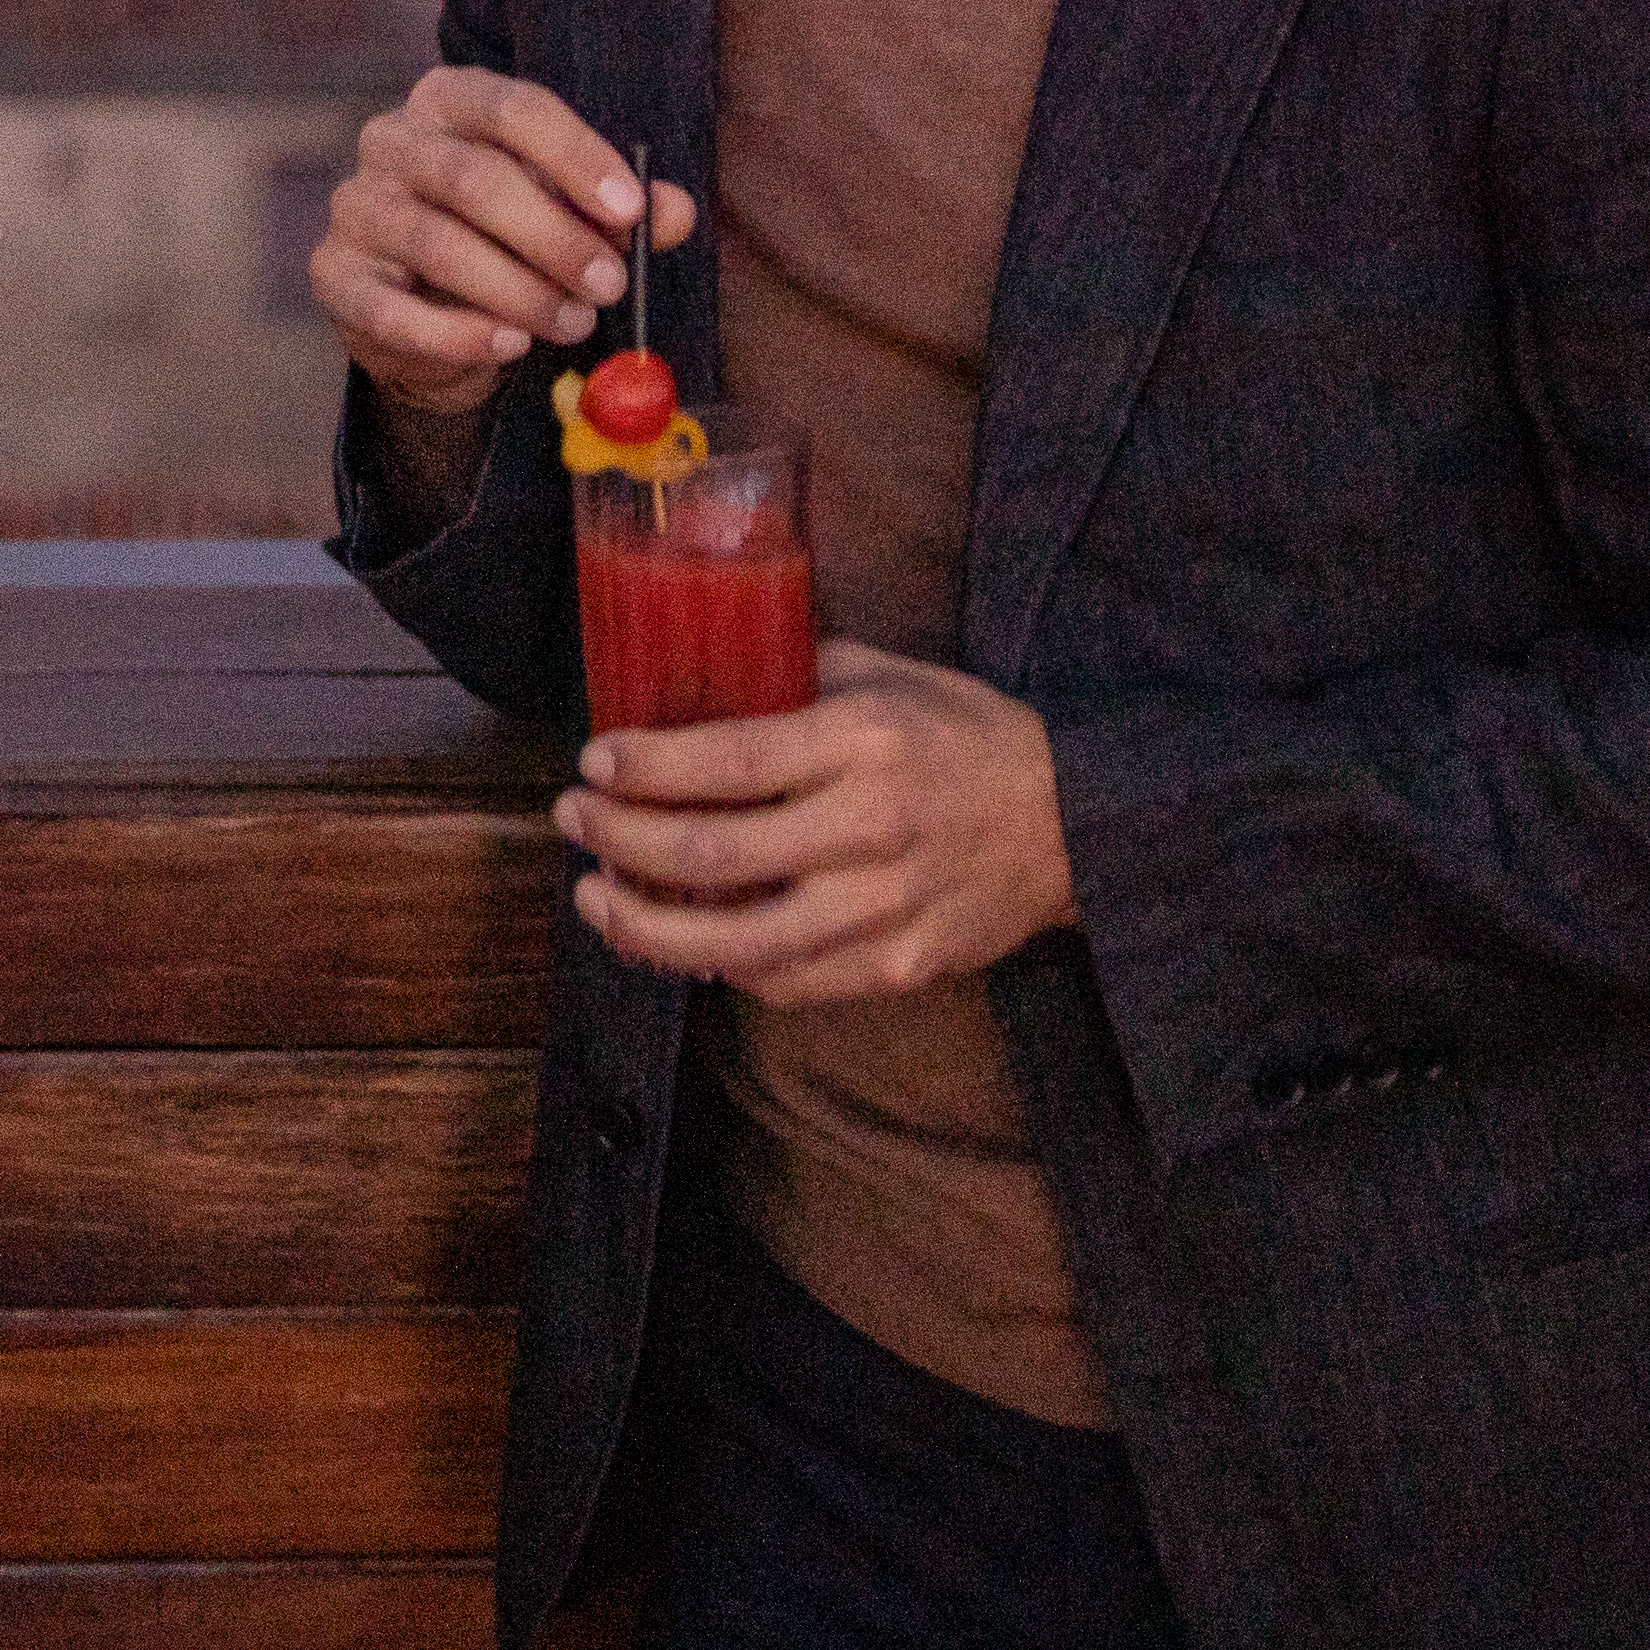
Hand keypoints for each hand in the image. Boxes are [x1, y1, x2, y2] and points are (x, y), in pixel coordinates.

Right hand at [311, 65, 694, 430]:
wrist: (429, 314)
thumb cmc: (505, 239)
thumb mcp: (568, 213)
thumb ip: (620, 213)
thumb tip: (675, 213)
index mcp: (447, 100)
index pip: (512, 107)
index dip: (575, 155)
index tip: (632, 209)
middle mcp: (390, 140)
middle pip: (473, 179)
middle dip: (554, 237)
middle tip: (610, 285)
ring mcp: (354, 206)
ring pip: (438, 245)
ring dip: (519, 291)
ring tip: (575, 323)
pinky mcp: (333, 275)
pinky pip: (394, 310)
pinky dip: (461, 334)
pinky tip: (512, 345)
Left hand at [556, 645, 1072, 1005]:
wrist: (1077, 823)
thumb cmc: (969, 737)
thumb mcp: (891, 676)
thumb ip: (797, 672)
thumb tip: (698, 669)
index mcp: (865, 742)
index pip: (728, 760)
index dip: (646, 768)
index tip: (593, 762)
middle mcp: (870, 829)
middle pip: (713, 853)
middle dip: (621, 840)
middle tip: (572, 821)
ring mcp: (884, 910)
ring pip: (735, 942)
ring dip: (647, 926)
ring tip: (596, 899)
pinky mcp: (896, 967)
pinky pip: (784, 980)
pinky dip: (718, 965)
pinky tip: (680, 939)